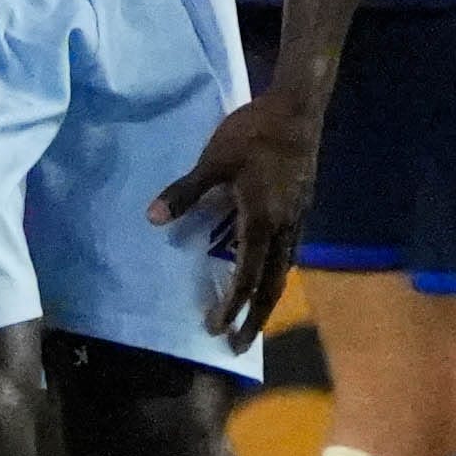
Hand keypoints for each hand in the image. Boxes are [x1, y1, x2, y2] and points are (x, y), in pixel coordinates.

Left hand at [149, 88, 322, 345]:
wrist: (297, 110)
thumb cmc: (252, 133)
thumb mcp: (213, 161)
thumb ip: (185, 192)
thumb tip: (152, 219)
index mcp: (262, 222)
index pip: (246, 278)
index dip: (230, 307)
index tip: (215, 329)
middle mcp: (285, 228)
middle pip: (271, 285)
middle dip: (254, 318)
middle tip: (238, 345)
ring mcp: (298, 219)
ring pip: (284, 270)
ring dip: (266, 297)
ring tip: (252, 318)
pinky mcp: (303, 207)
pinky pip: (290, 252)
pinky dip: (275, 272)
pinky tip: (266, 273)